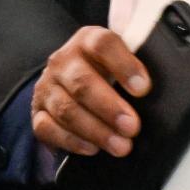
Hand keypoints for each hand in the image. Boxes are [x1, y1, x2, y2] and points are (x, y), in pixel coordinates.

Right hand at [31, 26, 149, 156]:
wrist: (71, 77)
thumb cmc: (106, 69)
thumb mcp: (122, 57)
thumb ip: (136, 61)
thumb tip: (152, 84)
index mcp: (87, 40)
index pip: (103, 45)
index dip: (124, 65)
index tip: (143, 88)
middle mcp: (63, 61)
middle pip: (82, 82)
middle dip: (109, 108)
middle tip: (132, 127)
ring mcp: (46, 87)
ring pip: (66, 109)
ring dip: (96, 130)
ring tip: (121, 145)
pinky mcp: (37, 113)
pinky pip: (48, 129)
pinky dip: (72, 141)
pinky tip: (93, 149)